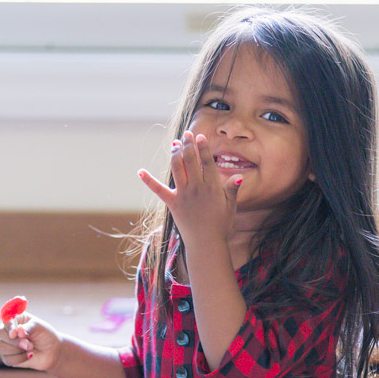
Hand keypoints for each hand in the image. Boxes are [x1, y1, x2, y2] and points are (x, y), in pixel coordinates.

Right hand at [0, 312, 62, 371]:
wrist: (52, 351)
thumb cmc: (45, 335)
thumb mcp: (39, 327)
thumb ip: (28, 328)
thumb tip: (17, 331)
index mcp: (15, 319)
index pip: (5, 319)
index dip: (8, 326)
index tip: (15, 333)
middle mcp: (8, 330)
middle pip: (1, 333)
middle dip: (15, 340)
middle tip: (29, 344)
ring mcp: (6, 344)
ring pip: (1, 347)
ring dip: (17, 350)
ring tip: (31, 348)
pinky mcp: (8, 357)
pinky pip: (7, 359)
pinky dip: (19, 359)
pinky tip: (29, 355)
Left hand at [138, 131, 241, 249]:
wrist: (206, 243)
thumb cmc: (221, 225)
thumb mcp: (231, 207)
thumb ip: (232, 190)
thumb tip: (238, 176)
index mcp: (212, 186)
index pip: (207, 161)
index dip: (203, 147)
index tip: (200, 137)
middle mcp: (197, 187)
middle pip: (191, 160)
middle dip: (188, 144)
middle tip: (186, 134)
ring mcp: (184, 195)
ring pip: (177, 168)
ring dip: (175, 153)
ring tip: (175, 144)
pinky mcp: (173, 204)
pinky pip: (158, 190)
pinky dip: (148, 180)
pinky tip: (140, 171)